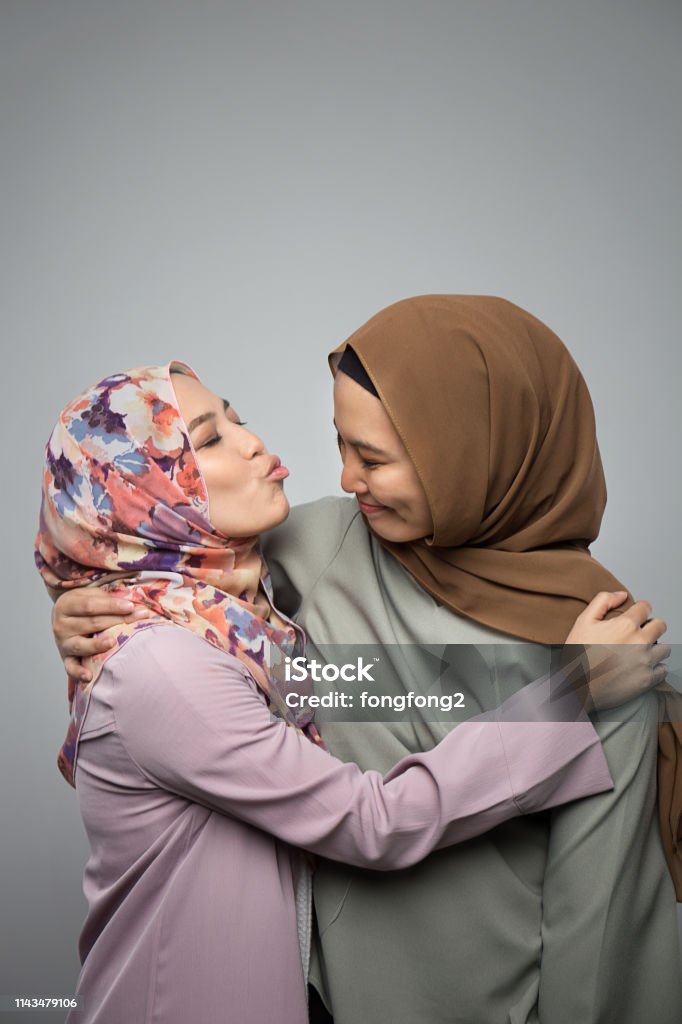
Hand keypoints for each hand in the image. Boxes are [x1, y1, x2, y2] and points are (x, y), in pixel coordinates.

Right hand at [52, 590, 152, 681]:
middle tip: (140, 618)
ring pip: (81, 645)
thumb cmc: (84, 606)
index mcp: (66, 604)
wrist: (63, 618)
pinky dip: (78, 673)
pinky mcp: (66, 659)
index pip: (90, 605)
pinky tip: (89, 676)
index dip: (111, 606)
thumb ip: (109, 599)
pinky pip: (71, 667)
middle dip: (117, 620)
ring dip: (97, 645)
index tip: (131, 606)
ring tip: (112, 642)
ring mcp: (63, 643)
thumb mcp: (91, 595)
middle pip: (91, 623)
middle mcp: (61, 625)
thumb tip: (135, 606)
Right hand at [565, 591, 669, 710]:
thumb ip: (602, 601)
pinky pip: (662, 669)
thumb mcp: (583, 621)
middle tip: (637, 634)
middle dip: (650, 627)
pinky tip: (640, 668)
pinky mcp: (648, 680)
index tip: (635, 616)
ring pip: (664, 648)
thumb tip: (621, 594)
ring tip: (639, 653)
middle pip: (660, 626)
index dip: (639, 610)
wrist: (577, 689)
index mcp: (625, 625)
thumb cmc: (577, 657)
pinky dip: (654, 668)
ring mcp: (646, 662)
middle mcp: (640, 641)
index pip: (645, 607)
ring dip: (654, 648)